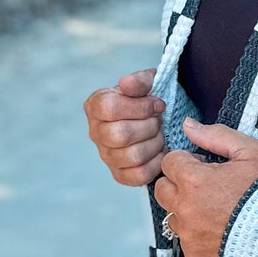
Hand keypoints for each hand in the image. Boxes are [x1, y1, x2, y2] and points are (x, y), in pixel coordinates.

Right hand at [84, 69, 166, 187]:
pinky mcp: (120, 174)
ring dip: (155, 143)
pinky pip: (139, 175)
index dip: (140, 107)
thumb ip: (139, 81)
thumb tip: (126, 83)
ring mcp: (106, 156)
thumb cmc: (149, 99)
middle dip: (150, 126)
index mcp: (96, 106)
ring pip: (132, 156)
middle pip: (120, 135)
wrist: (157, 119)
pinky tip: (161, 150)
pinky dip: (156, 162)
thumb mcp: (148, 83)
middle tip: (160, 120)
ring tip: (160, 134)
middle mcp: (96, 132)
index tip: (159, 104)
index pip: (109, 109)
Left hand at [154, 120, 257, 256]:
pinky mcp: (195, 255)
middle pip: (162, 189)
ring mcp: (188, 235)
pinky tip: (219, 229)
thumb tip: (188, 126)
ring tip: (214, 209)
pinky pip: (185, 240)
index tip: (206, 167)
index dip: (188, 160)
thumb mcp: (249, 152)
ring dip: (186, 209)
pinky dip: (197, 234)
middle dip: (179, 183)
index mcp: (193, 181)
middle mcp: (185, 209)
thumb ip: (215, 135)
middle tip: (205, 186)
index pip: (169, 161)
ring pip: (172, 216)